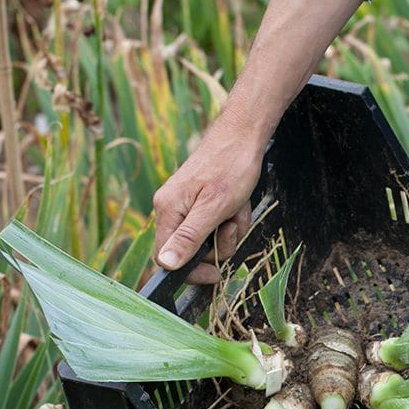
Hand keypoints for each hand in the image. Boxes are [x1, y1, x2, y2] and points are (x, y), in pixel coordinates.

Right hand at [152, 126, 260, 283]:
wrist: (244, 135)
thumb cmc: (230, 167)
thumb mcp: (213, 208)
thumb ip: (188, 238)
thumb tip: (165, 265)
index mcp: (167, 210)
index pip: (166, 259)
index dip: (192, 271)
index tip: (216, 273)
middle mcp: (172, 209)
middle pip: (192, 251)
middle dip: (220, 243)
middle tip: (232, 224)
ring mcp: (187, 205)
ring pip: (211, 238)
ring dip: (231, 228)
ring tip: (237, 207)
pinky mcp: (202, 201)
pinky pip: (218, 223)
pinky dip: (233, 217)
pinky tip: (240, 202)